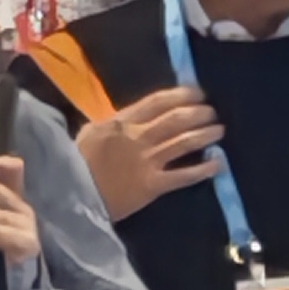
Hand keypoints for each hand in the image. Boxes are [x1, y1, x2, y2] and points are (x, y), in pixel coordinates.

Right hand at [75, 86, 225, 223]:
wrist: (69, 197)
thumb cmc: (76, 164)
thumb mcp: (91, 133)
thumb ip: (114, 122)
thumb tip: (134, 114)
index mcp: (122, 121)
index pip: (159, 101)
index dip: (183, 95)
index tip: (198, 93)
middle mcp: (138, 137)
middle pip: (177, 118)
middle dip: (199, 112)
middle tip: (212, 111)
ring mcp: (147, 161)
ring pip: (184, 142)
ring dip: (206, 134)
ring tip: (219, 130)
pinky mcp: (152, 185)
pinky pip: (183, 175)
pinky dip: (203, 169)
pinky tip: (218, 163)